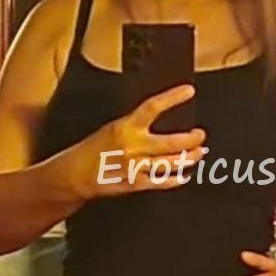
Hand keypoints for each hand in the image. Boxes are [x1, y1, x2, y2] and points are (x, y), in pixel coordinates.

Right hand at [70, 84, 206, 200]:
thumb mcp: (112, 128)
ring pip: (170, 163)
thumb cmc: (93, 149)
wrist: (75, 174)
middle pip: (171, 142)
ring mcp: (135, 166)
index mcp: (125, 127)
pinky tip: (183, 175)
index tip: (189, 91)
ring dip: (189, 158)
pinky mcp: (135, 184)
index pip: (153, 107)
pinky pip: (161, 182)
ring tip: (198, 153)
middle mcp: (132, 146)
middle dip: (191, 139)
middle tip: (200, 135)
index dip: (172, 98)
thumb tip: (161, 119)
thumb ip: (135, 126)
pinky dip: (175, 179)